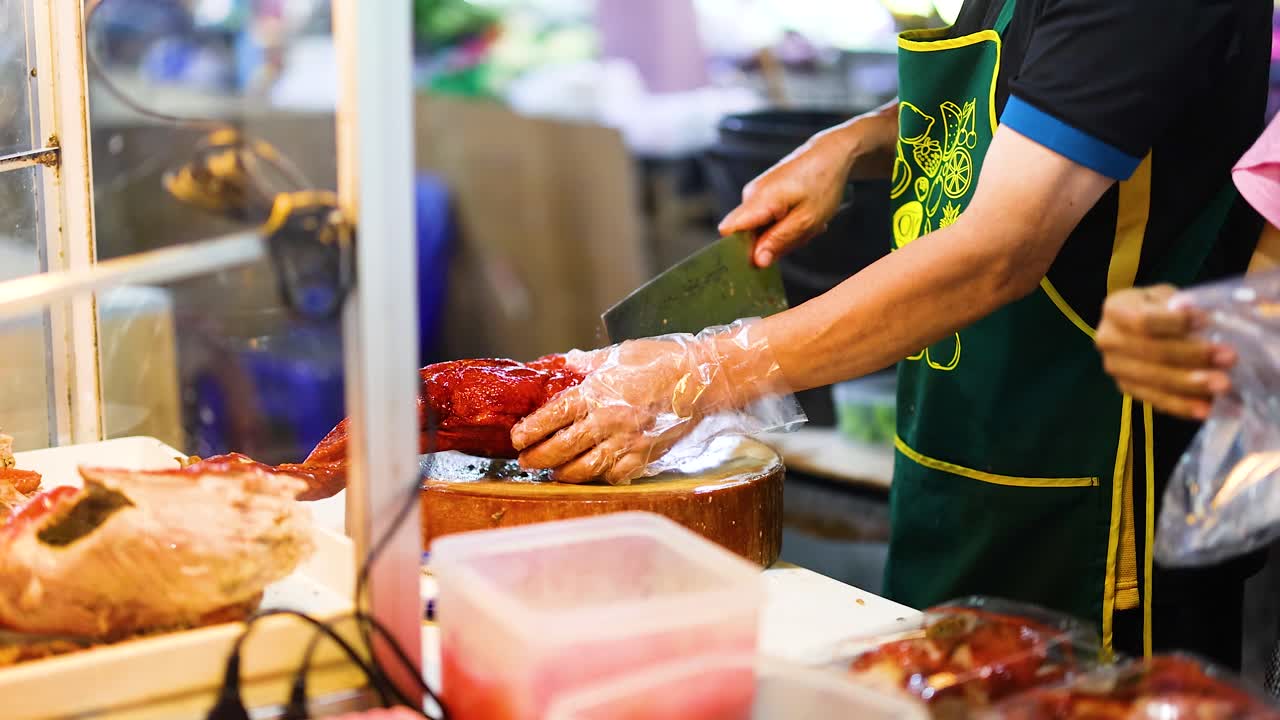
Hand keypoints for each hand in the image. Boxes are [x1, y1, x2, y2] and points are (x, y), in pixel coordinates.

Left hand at [512, 339, 717, 483]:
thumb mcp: (618, 354)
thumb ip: (586, 363)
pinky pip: (615, 475)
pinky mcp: (645, 456)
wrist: (700, 379)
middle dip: (538, 458)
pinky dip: (599, 477)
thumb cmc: (660, 361)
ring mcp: (627, 442)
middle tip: (526, 461)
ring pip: (585, 468)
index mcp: (596, 393)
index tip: (517, 438)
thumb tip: (563, 363)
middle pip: (562, 448)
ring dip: (563, 474)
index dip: (530, 431)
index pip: (553, 417)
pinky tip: (591, 475)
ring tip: (553, 473)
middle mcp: (608, 420)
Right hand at [718, 108, 896, 267]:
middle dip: (773, 244)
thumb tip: (757, 261)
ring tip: (806, 222)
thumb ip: (779, 241)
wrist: (832, 153)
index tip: (764, 258)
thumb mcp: (807, 219)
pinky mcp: (764, 194)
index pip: (729, 231)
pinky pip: (768, 219)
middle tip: (801, 234)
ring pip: (761, 230)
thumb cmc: (823, 182)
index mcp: (758, 200)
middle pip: (748, 236)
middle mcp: (750, 196)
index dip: (740, 250)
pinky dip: (787, 224)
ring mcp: (756, 194)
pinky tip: (803, 216)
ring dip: (785, 234)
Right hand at [1096, 285, 1234, 419]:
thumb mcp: (1164, 296)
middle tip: (1230, 357)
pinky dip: (1183, 406)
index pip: (1143, 320)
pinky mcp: (1127, 389)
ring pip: (1154, 380)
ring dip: (1191, 385)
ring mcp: (1116, 368)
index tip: (1208, 321)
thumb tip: (1198, 311)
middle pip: (1151, 352)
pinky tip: (1206, 409)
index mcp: (1115, 310)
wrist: (1134, 327)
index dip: (1176, 323)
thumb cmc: (1155, 307)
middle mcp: (1108, 340)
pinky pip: (1156, 401)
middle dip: (1193, 356)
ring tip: (1224, 385)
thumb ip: (1179, 303)